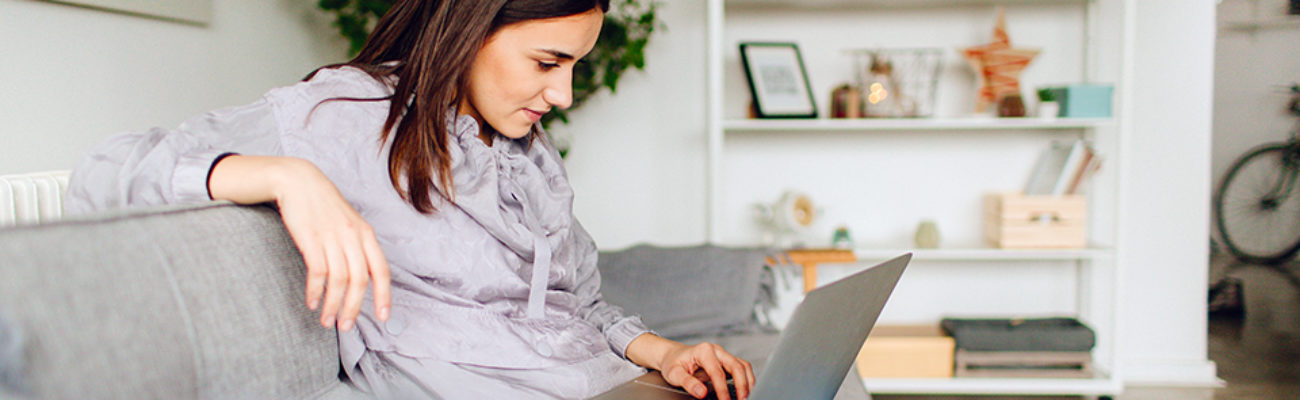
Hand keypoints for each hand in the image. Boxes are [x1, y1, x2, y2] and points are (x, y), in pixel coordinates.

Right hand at [209, 155, 391, 330]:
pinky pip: (318, 272)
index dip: (384, 296)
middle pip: (360, 280)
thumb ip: (357, 247)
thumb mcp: (349, 222)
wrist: (298, 180)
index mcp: (366, 234)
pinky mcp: (311, 239)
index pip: (381, 270)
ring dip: (333, 305)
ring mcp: (332, 237)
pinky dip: (316, 291)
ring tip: (327, 321)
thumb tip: (361, 278)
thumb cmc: (323, 206)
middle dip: (354, 308)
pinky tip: (312, 302)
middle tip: (346, 327)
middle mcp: (353, 236)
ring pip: (339, 280)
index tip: (382, 317)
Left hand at [626, 334, 754, 399]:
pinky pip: (742, 367)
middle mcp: (716, 350)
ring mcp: (723, 354)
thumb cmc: (673, 363)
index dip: (723, 389)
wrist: (673, 355)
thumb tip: (702, 393)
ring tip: (747, 397)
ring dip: (748, 382)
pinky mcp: (726, 360)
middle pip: (737, 366)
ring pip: (743, 366)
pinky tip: (746, 390)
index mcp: (703, 351)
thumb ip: (688, 383)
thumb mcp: (674, 374)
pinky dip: (747, 379)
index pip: (718, 372)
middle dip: (742, 385)